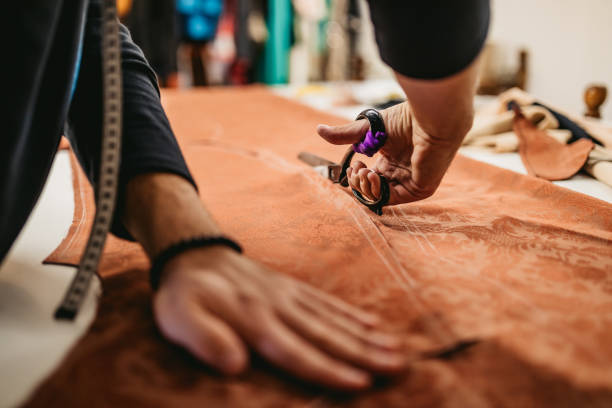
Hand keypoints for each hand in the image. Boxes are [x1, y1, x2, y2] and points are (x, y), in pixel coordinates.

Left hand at [153, 247, 406, 389]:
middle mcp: (280, 308)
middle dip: (364, 354)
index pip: (297, 351)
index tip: (361, 383)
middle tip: (399, 366)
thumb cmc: (185, 296)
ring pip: (334, 319)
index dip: (329, 369)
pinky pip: (327, 302)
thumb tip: (235, 364)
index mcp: (254, 321)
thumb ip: (206, 340)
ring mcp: (290, 296)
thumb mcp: (180, 319)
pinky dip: (351, 314)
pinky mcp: (293, 288)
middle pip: (327, 335)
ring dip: (366, 336)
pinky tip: (372, 323)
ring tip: (396, 350)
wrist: (196, 253)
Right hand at [317, 102, 464, 204]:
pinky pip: (392, 199)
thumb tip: (319, 130)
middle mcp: (401, 175)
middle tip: (356, 168)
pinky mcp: (420, 189)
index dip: (357, 175)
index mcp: (392, 162)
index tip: (353, 163)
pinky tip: (372, 174)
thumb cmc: (406, 119)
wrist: (431, 118)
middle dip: (358, 182)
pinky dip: (377, 190)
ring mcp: (411, 183)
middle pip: (372, 190)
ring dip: (365, 186)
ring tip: (364, 170)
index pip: (369, 179)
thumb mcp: (369, 129)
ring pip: (379, 197)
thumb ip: (345, 134)